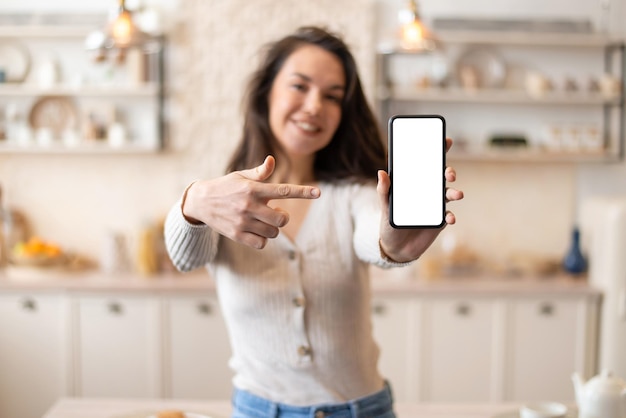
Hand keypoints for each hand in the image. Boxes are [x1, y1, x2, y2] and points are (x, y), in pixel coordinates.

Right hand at [182, 156, 319, 248]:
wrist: (200, 202)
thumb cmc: (226, 187)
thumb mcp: (241, 176)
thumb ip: (260, 173)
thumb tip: (271, 160)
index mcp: (252, 188)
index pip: (283, 190)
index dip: (302, 192)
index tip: (318, 192)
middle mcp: (249, 205)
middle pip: (281, 218)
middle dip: (282, 216)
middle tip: (274, 212)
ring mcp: (242, 222)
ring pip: (273, 232)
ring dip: (272, 228)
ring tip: (261, 220)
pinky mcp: (237, 235)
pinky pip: (262, 243)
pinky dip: (263, 239)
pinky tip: (255, 230)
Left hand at [376, 137, 463, 262]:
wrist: (396, 249)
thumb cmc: (389, 223)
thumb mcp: (384, 206)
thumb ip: (384, 190)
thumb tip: (381, 173)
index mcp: (415, 183)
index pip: (427, 164)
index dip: (437, 151)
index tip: (446, 140)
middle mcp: (428, 191)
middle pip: (441, 177)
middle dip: (449, 172)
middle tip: (449, 173)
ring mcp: (435, 205)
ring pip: (448, 194)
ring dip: (454, 192)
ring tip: (456, 194)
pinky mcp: (439, 221)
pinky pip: (448, 215)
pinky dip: (450, 216)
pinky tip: (449, 218)